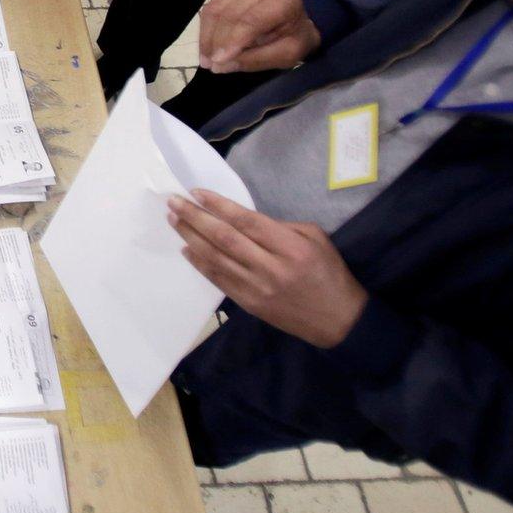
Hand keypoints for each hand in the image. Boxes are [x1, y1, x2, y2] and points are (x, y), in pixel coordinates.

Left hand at [168, 188, 368, 348]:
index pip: (246, 222)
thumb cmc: (329, 273)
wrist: (338, 320)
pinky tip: (187, 248)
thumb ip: (280, 226)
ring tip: (174, 220)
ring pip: (216, 259)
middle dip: (195, 218)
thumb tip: (243, 218)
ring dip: (191, 237)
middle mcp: (271, 268)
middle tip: (174, 202)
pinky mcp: (249, 304)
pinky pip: (218, 280)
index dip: (219, 206)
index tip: (196, 192)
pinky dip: (200, 263)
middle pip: (224, 238)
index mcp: (290, 247)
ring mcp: (257, 288)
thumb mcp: (315, 239)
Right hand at [197, 0, 320, 72]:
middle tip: (209, 64)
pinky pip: (212, 7)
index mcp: (284, 2)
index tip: (218, 61)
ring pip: (217, 9)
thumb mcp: (285, 56)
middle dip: (216, 41)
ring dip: (207, 36)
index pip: (252, 19)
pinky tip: (207, 45)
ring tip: (205, 58)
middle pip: (231, 13)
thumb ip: (256, 60)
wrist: (296, 23)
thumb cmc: (294, 40)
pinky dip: (206, 28)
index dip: (232, 40)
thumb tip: (220, 65)